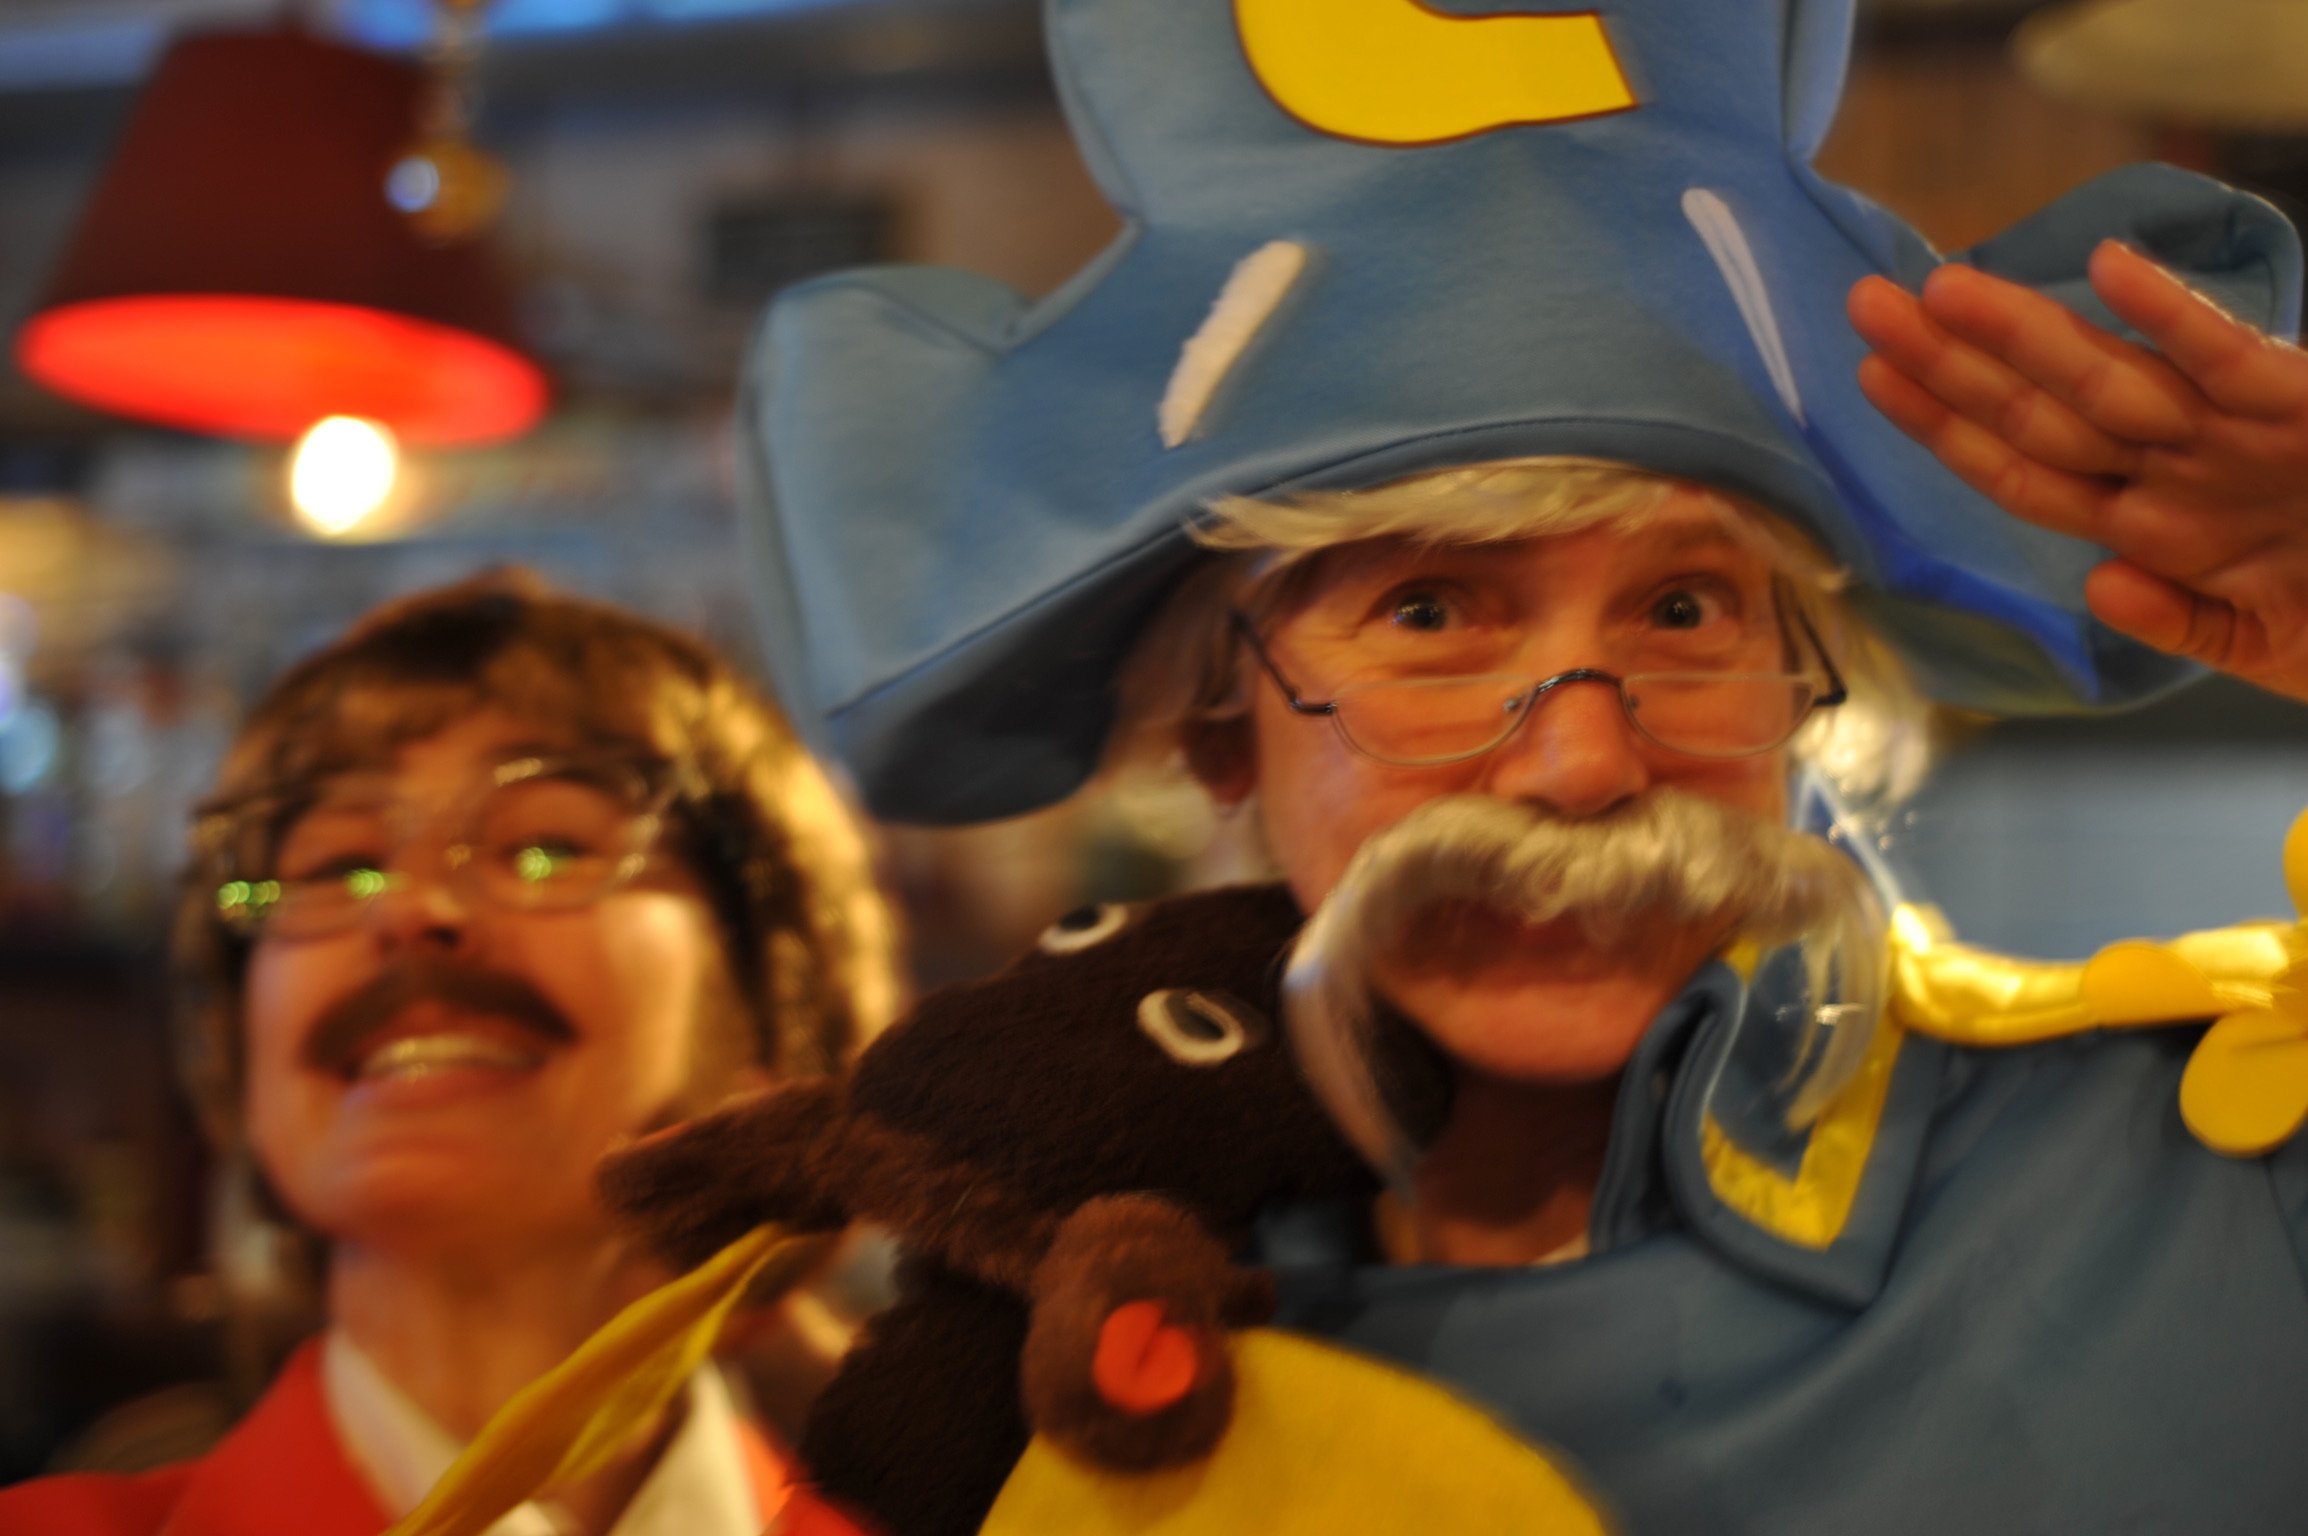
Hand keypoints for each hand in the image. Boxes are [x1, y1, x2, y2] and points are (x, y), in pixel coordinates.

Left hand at [1848, 240, 2307, 704]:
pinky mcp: (2299, 403)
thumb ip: (2176, 622)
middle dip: (1950, 362)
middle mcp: (2176, 471)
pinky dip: (2173, 311)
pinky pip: (2226, 353)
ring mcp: (2230, 434)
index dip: (1945, 428)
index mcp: (2154, 526)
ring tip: (1940, 285)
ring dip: (2022, 331)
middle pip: (2039, 412)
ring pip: (2106, 378)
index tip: (1869, 379)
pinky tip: (2113, 265)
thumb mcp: (2262, 647)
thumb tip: (2098, 581)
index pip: (2024, 471)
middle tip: (1865, 301)